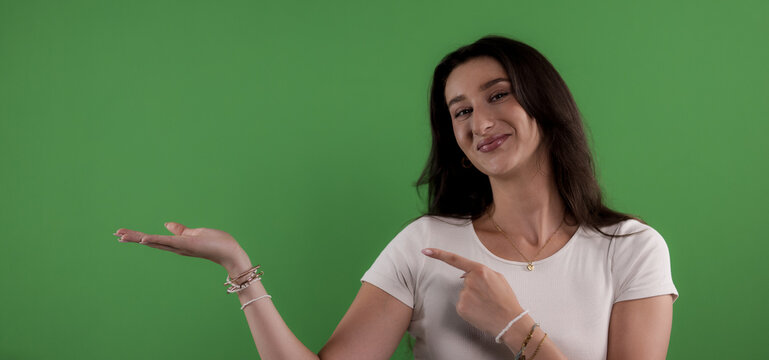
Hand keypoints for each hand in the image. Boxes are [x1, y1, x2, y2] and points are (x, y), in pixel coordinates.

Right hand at [114, 222, 249, 270]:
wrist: (231, 252)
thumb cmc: (217, 243)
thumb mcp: (196, 233)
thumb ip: (181, 230)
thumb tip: (167, 224)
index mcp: (176, 244)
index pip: (154, 239)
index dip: (138, 236)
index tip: (123, 233)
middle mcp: (175, 247)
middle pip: (150, 242)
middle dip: (133, 238)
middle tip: (116, 234)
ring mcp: (180, 247)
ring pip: (155, 242)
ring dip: (138, 238)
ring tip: (122, 235)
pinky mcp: (187, 245)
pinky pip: (168, 242)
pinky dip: (156, 240)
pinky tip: (144, 239)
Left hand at [421, 248, 523, 336]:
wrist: (510, 321)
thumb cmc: (506, 300)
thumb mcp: (498, 278)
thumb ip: (481, 272)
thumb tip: (464, 274)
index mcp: (480, 270)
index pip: (455, 259)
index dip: (439, 254)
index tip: (425, 251)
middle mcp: (469, 281)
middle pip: (465, 281)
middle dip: (474, 288)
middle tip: (489, 297)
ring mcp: (464, 294)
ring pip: (463, 294)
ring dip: (473, 299)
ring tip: (487, 305)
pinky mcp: (460, 307)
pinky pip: (462, 305)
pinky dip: (469, 308)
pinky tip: (480, 312)